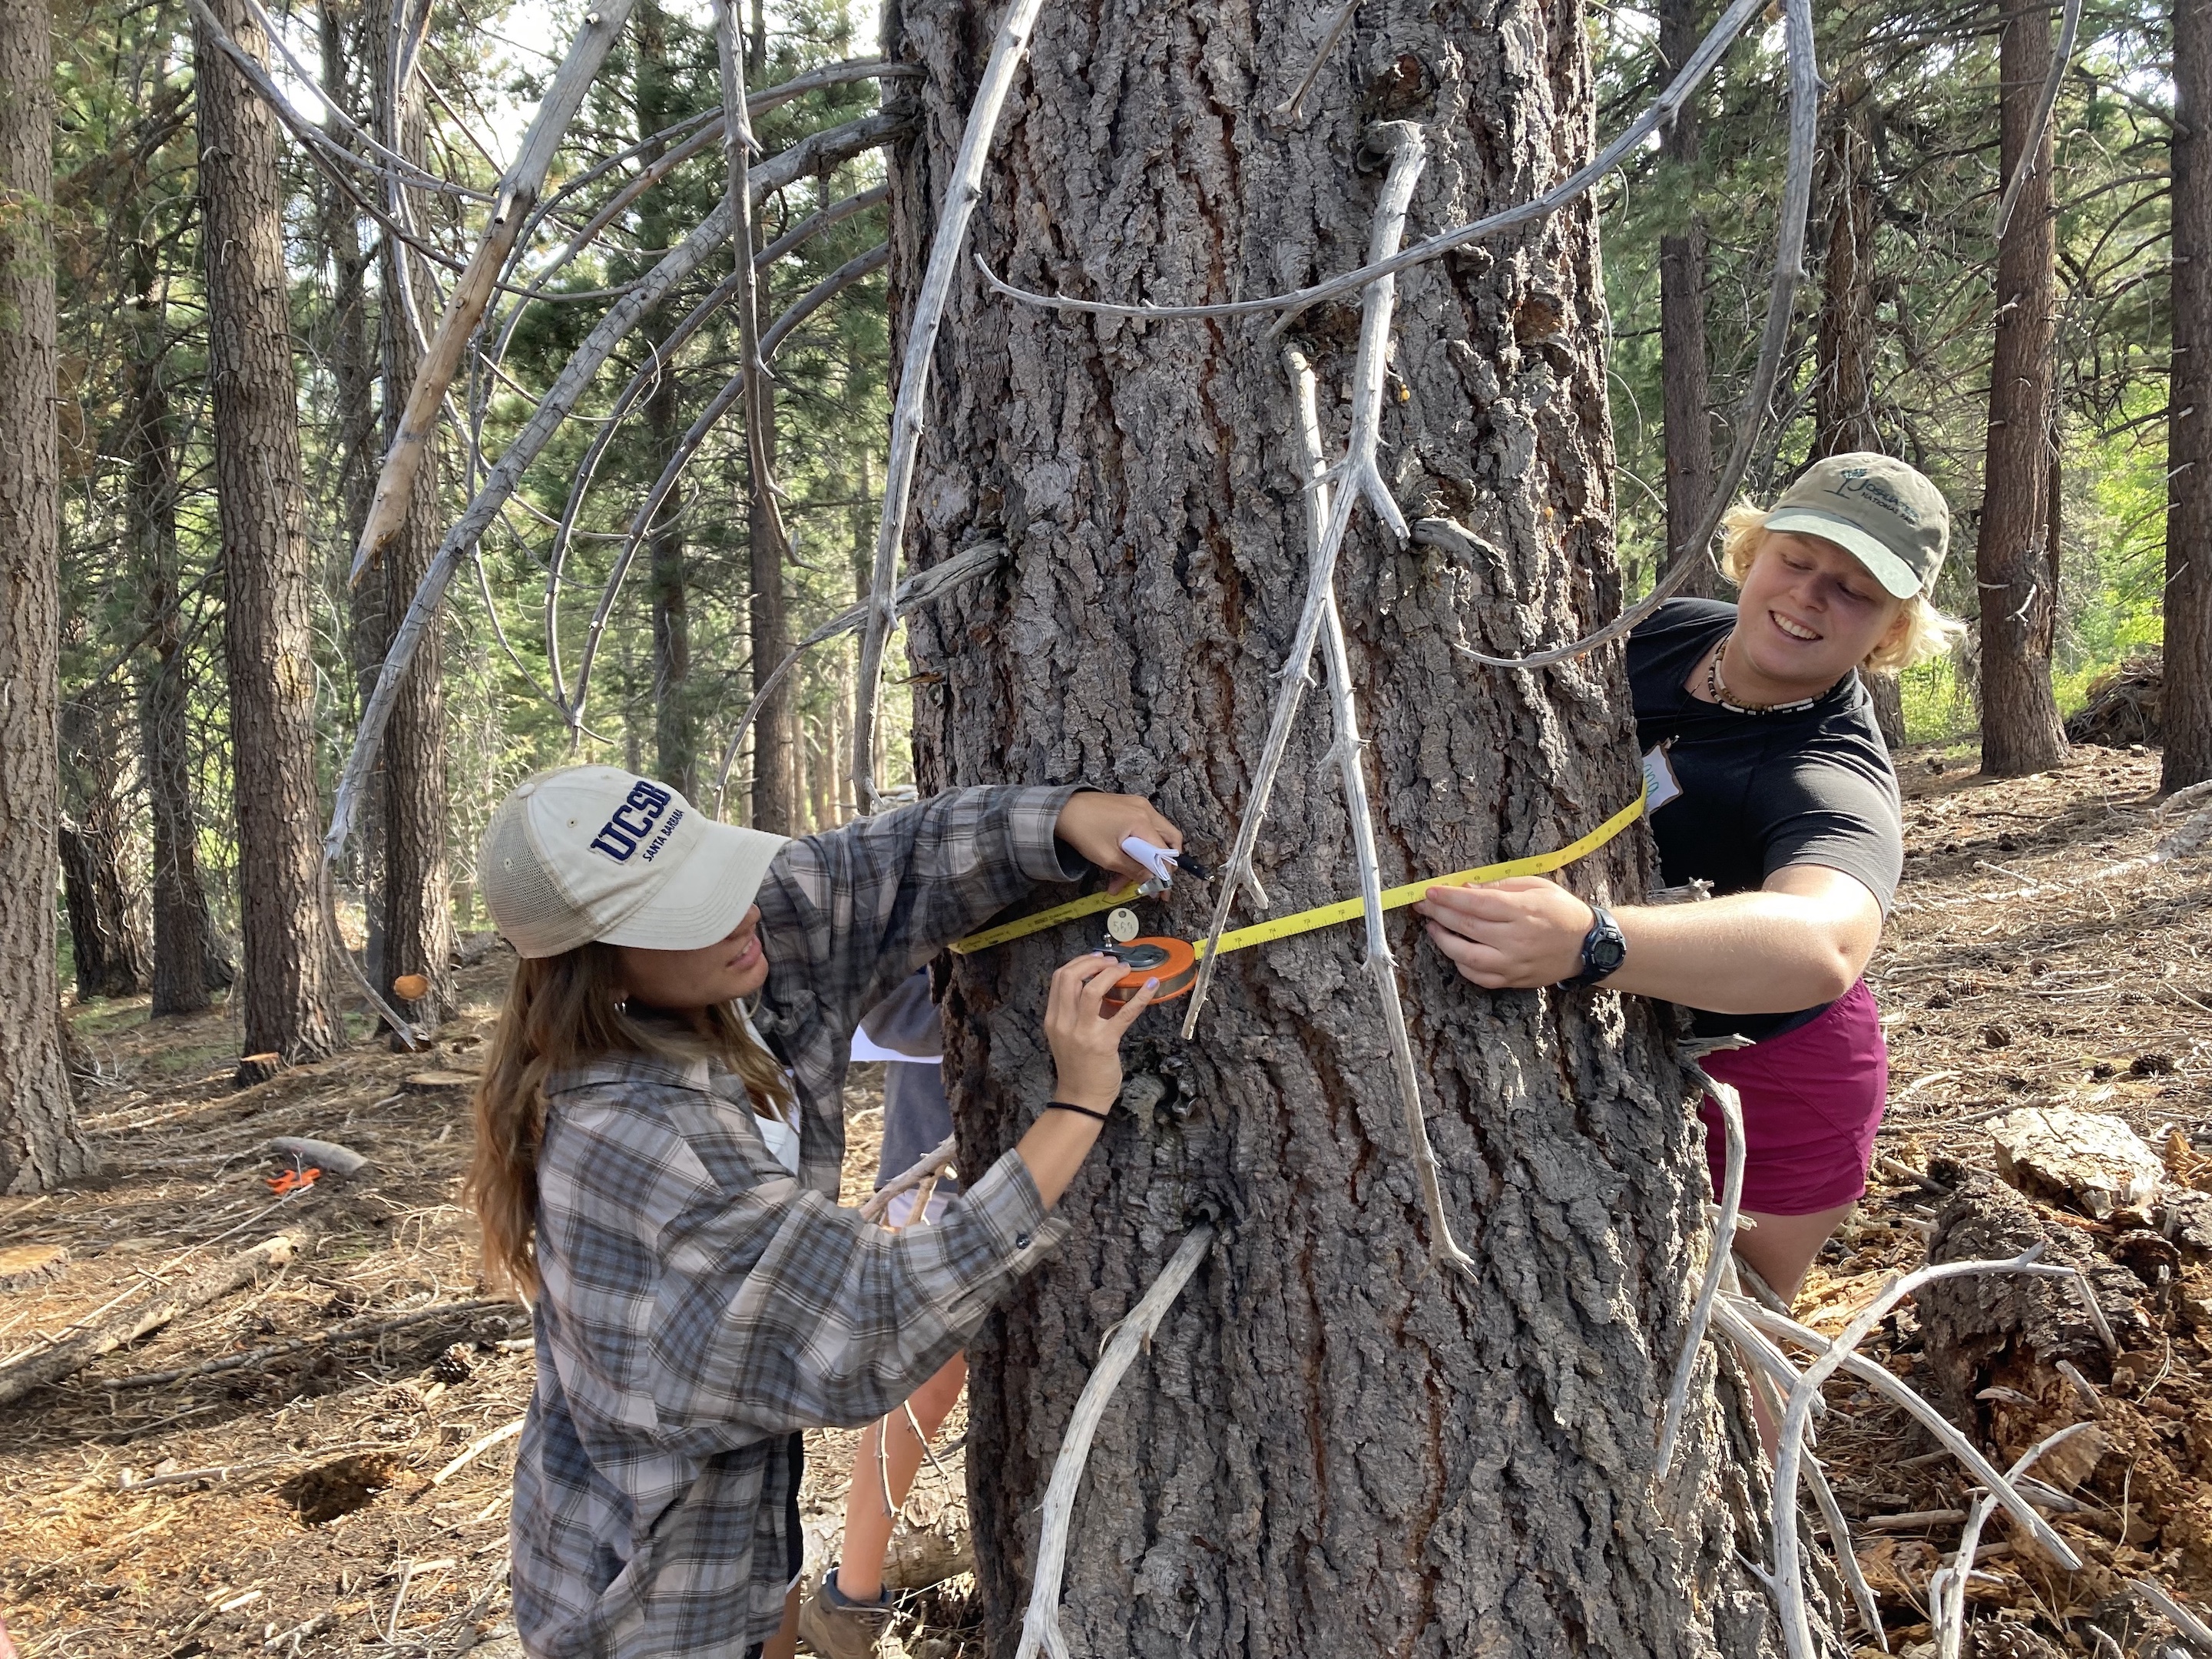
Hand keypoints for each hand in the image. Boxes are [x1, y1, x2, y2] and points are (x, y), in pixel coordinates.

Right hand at [1043, 953, 1156, 1110]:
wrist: (1081, 1098)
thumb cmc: (1077, 1066)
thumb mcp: (1068, 1035)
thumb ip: (1079, 1012)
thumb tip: (1104, 986)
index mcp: (1053, 1018)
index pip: (1059, 978)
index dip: (1079, 962)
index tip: (1097, 958)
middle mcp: (1063, 1023)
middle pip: (1070, 977)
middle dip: (1093, 962)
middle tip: (1112, 961)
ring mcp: (1082, 1033)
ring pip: (1091, 990)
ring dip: (1110, 974)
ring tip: (1124, 969)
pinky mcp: (1104, 1043)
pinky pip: (1124, 1013)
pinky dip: (1140, 996)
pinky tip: (1151, 986)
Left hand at [1053, 792, 1183, 891]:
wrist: (1061, 810)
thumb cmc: (1082, 831)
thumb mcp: (1108, 857)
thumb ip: (1134, 870)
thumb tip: (1152, 882)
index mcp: (1142, 821)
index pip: (1164, 851)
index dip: (1165, 874)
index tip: (1162, 893)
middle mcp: (1145, 810)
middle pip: (1170, 839)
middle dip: (1163, 865)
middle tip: (1154, 883)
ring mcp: (1139, 806)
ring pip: (1156, 836)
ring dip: (1145, 860)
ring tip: (1123, 881)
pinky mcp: (1130, 806)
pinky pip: (1144, 829)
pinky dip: (1137, 847)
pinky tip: (1122, 864)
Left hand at [1413, 876, 1594, 989]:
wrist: (1588, 946)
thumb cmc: (1561, 910)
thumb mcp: (1536, 886)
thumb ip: (1500, 886)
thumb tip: (1466, 890)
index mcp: (1523, 911)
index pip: (1477, 904)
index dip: (1449, 898)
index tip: (1430, 892)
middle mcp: (1516, 939)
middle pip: (1467, 927)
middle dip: (1439, 914)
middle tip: (1423, 906)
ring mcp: (1514, 963)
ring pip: (1466, 956)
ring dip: (1443, 941)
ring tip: (1433, 927)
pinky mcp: (1514, 980)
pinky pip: (1479, 977)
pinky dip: (1462, 964)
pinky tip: (1454, 951)